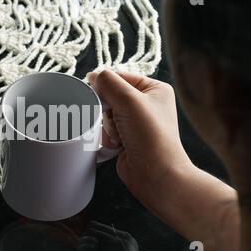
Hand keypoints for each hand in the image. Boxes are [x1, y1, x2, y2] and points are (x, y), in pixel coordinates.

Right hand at [88, 70, 192, 202]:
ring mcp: (135, 123)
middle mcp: (146, 105)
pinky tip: (119, 145)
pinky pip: (106, 131)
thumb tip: (94, 76)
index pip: (120, 77)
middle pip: (110, 97)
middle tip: (115, 119)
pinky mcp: (126, 139)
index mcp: (154, 89)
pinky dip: (108, 138)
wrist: (155, 174)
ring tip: (121, 136)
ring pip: (105, 115)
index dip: (106, 85)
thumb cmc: (152, 138)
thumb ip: (109, 83)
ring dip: (108, 126)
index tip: (96, 93)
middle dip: (108, 110)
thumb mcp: (130, 101)